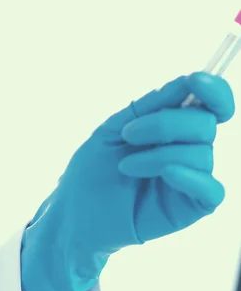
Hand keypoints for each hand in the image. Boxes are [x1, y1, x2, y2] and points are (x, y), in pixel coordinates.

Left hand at [20, 72, 234, 290]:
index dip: (214, 90)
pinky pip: (212, 189)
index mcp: (173, 122)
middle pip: (205, 122)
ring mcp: (193, 176)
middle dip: (165, 124)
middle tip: (128, 134)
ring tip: (125, 166)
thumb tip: (187, 81)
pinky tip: (164, 174)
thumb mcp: (114, 127)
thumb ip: (150, 106)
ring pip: (202, 153)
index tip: (196, 80)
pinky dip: (188, 176)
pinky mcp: (193, 206)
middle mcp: (189, 146)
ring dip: (158, 154)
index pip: (211, 102)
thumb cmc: (94, 166)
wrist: (78, 210)